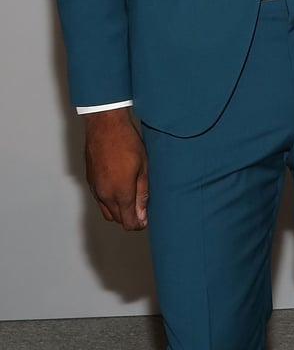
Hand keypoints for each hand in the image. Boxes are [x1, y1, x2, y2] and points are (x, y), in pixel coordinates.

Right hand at [84, 107, 148, 229]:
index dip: (139, 224)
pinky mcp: (90, 181)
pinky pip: (99, 200)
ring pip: (107, 211)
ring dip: (119, 211)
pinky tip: (119, 189)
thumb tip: (143, 213)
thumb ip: (142, 193)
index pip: (129, 222)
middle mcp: (105, 195)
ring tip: (132, 198)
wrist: (105, 126)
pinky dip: (109, 201)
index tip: (147, 218)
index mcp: (120, 193)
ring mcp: (96, 188)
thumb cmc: (127, 142)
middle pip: (117, 219)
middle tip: (142, 208)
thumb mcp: (143, 167)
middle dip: (130, 218)